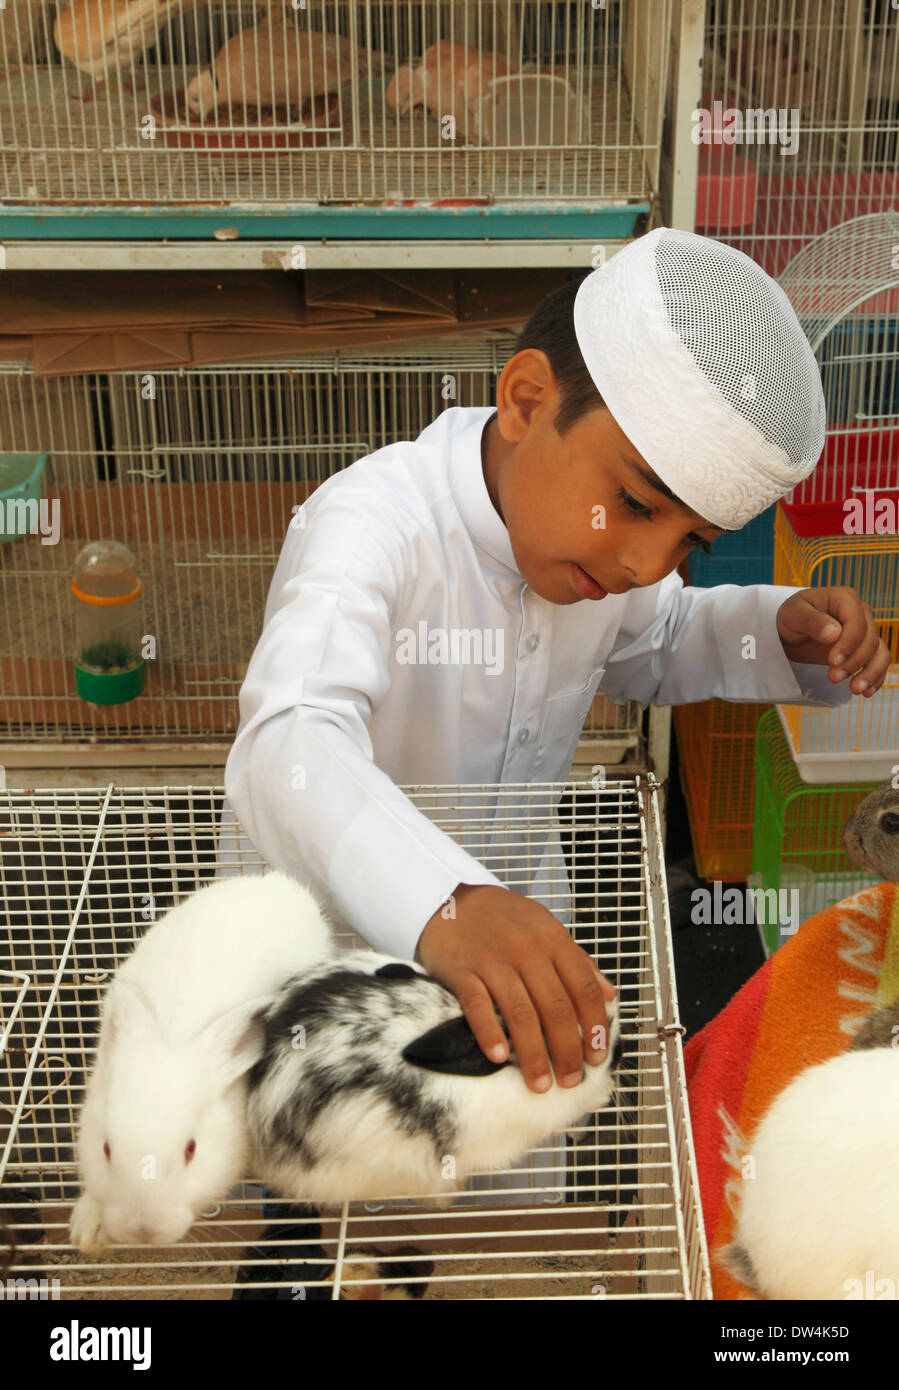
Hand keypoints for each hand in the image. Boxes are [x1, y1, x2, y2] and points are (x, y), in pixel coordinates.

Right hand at [417, 883, 615, 1094]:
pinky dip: (490, 1033)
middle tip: (570, 1080)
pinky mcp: (462, 970)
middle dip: (567, 1050)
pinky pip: (478, 1006)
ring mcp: (493, 960)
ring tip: (539, 1083)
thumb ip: (578, 960)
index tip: (598, 1056)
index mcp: (552, 939)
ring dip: (533, 1055)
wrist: (450, 898)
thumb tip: (609, 995)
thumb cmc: (503, 919)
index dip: (595, 1026)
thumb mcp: (545, 927)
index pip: (583, 987)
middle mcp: (526, 949)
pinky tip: (500, 1057)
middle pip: (556, 1007)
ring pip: (520, 1013)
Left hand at [776, 586, 889, 697]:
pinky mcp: (865, 649)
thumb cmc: (791, 617)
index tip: (832, 661)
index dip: (849, 643)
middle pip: (869, 640)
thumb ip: (812, 620)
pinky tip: (866, 692)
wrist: (791, 630)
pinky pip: (878, 662)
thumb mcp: (793, 614)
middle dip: (854, 662)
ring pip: (879, 652)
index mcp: (845, 598)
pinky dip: (876, 678)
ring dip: (870, 673)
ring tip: (855, 690)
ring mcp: (865, 631)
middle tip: (832, 679)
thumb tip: (834, 633)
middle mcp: (861, 613)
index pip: (857, 622)